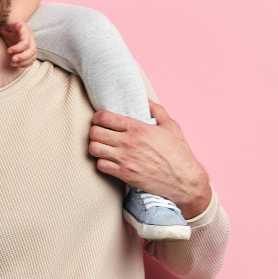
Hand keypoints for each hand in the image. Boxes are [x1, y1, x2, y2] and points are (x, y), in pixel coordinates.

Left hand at [0, 21, 36, 67]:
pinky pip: (31, 60)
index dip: (18, 48)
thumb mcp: (7, 23)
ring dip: (23, 62)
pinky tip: (16, 64)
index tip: (8, 51)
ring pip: (33, 57)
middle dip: (22, 57)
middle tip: (12, 60)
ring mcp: (31, 46)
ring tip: (12, 63)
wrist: (9, 27)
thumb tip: (19, 24)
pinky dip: (25, 64)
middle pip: (32, 51)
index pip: (26, 42)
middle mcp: (31, 39)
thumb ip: (12, 24)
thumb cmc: (6, 25)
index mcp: (26, 31)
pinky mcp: (29, 52)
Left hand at [88, 100, 211, 215]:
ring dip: (96, 147)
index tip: (100, 120)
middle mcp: (128, 142)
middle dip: (94, 131)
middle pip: (94, 132)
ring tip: (103, 147)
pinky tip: (109, 160)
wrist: (183, 180)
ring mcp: (124, 159)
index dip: (98, 117)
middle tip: (100, 133)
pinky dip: (102, 162)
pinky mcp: (124, 174)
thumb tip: (146, 99)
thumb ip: (156, 110)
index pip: (104, 117)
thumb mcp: (171, 126)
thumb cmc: (178, 153)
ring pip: (94, 149)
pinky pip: (100, 166)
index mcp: (138, 128)